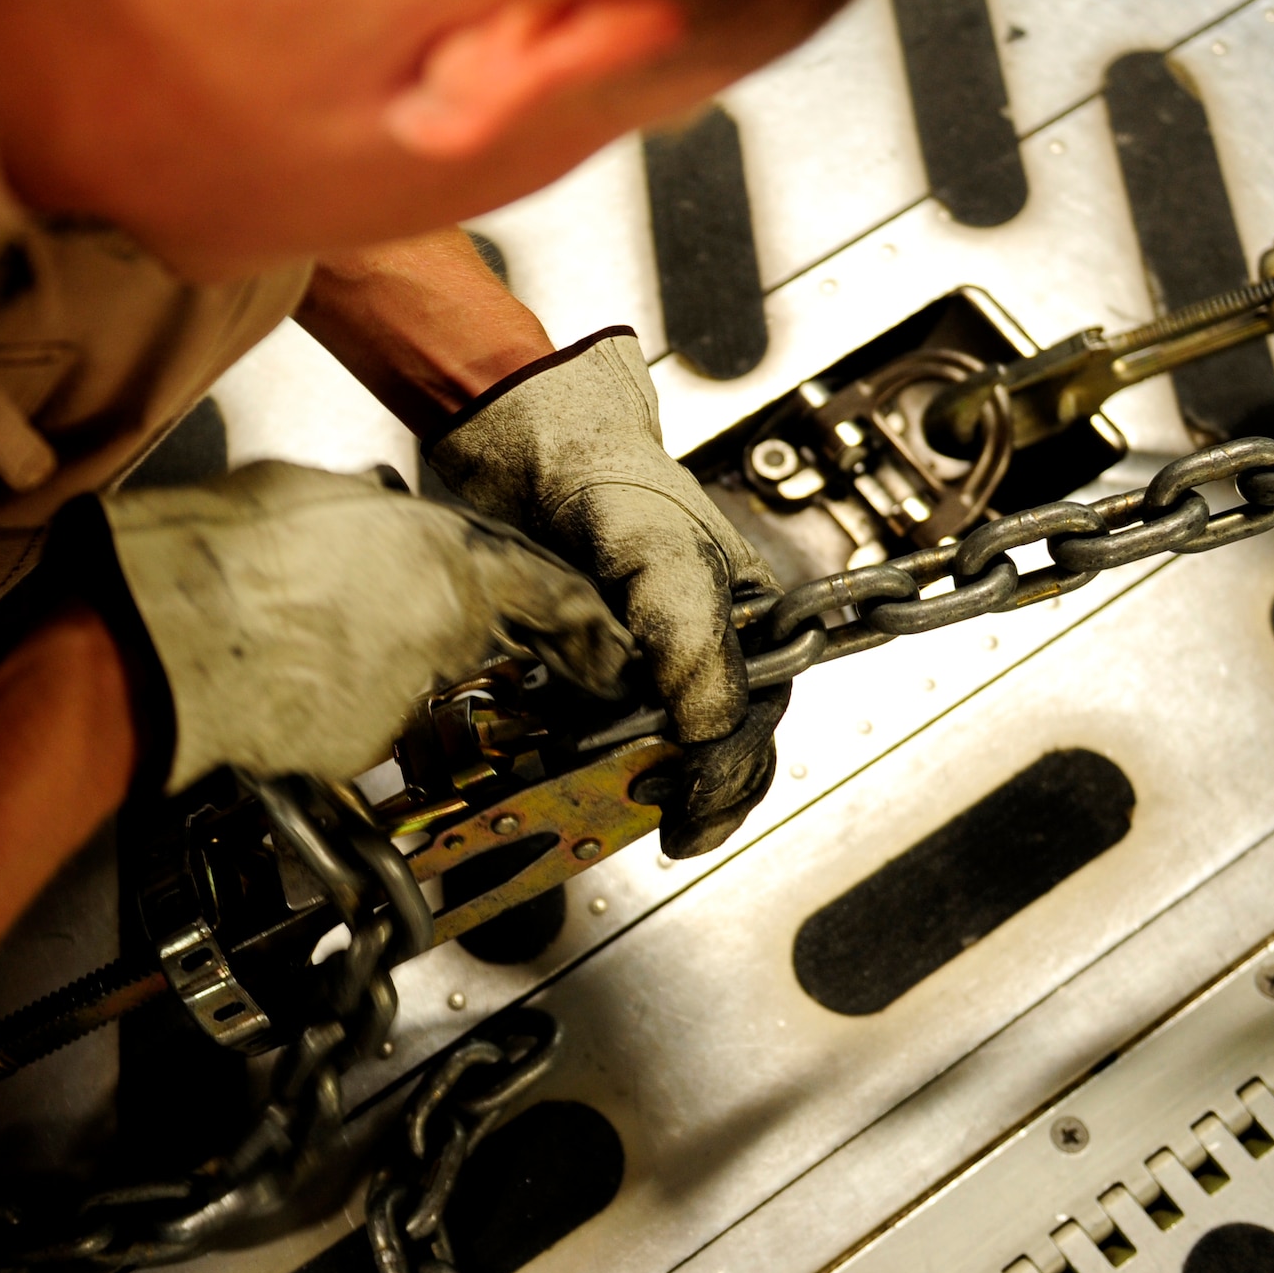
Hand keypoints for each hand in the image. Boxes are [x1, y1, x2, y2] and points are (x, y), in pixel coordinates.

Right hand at [59, 462, 633, 791]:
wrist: (157, 637)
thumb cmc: (217, 553)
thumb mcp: (311, 494)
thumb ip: (370, 516)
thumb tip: (375, 519)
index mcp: (446, 558)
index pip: (553, 597)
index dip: (585, 626)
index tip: (609, 647)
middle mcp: (441, 633)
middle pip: (473, 640)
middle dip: (438, 632)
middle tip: (381, 617)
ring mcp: (399, 703)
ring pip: (411, 686)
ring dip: (370, 666)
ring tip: (294, 636)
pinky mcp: (353, 755)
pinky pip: (358, 727)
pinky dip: (328, 707)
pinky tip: (278, 679)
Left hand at [427, 329, 786, 857]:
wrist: (522, 441)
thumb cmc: (607, 475)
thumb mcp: (664, 553)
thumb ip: (693, 641)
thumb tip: (707, 731)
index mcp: (745, 617)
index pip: (751, 718)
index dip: (726, 773)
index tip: (688, 813)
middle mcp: (703, 641)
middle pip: (721, 743)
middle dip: (702, 792)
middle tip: (670, 831)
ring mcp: (646, 655)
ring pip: (667, 746)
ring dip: (652, 782)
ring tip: (622, 811)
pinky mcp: (588, 662)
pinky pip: (603, 729)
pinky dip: (589, 757)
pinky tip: (566, 769)